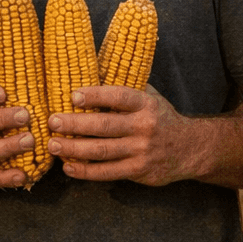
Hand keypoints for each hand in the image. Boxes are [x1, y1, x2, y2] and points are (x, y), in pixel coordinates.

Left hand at [46, 85, 198, 185]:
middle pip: (105, 126)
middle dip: (75, 124)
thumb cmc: (159, 117)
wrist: (189, 148)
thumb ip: (124, 86)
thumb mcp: (148, 96)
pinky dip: (86, 171)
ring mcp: (141, 150)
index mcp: (145, 104)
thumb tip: (89, 69)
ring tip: (53, 144)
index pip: (119, 97)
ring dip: (74, 149)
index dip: (96, 96)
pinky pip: (108, 172)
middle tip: (52, 121)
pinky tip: (69, 167)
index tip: (73, 96)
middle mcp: (144, 126)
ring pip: (102, 151)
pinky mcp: (138, 170)